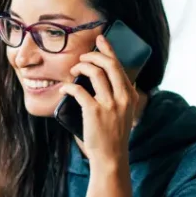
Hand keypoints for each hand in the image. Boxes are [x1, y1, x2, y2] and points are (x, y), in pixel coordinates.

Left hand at [58, 34, 138, 168]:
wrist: (111, 157)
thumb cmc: (113, 134)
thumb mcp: (125, 112)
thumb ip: (121, 95)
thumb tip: (112, 78)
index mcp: (131, 95)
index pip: (120, 66)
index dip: (108, 50)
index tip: (100, 39)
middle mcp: (123, 97)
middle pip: (109, 64)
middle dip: (93, 56)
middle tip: (82, 58)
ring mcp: (110, 104)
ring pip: (95, 73)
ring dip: (81, 68)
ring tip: (73, 72)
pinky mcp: (94, 112)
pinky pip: (79, 90)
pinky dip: (68, 87)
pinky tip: (64, 89)